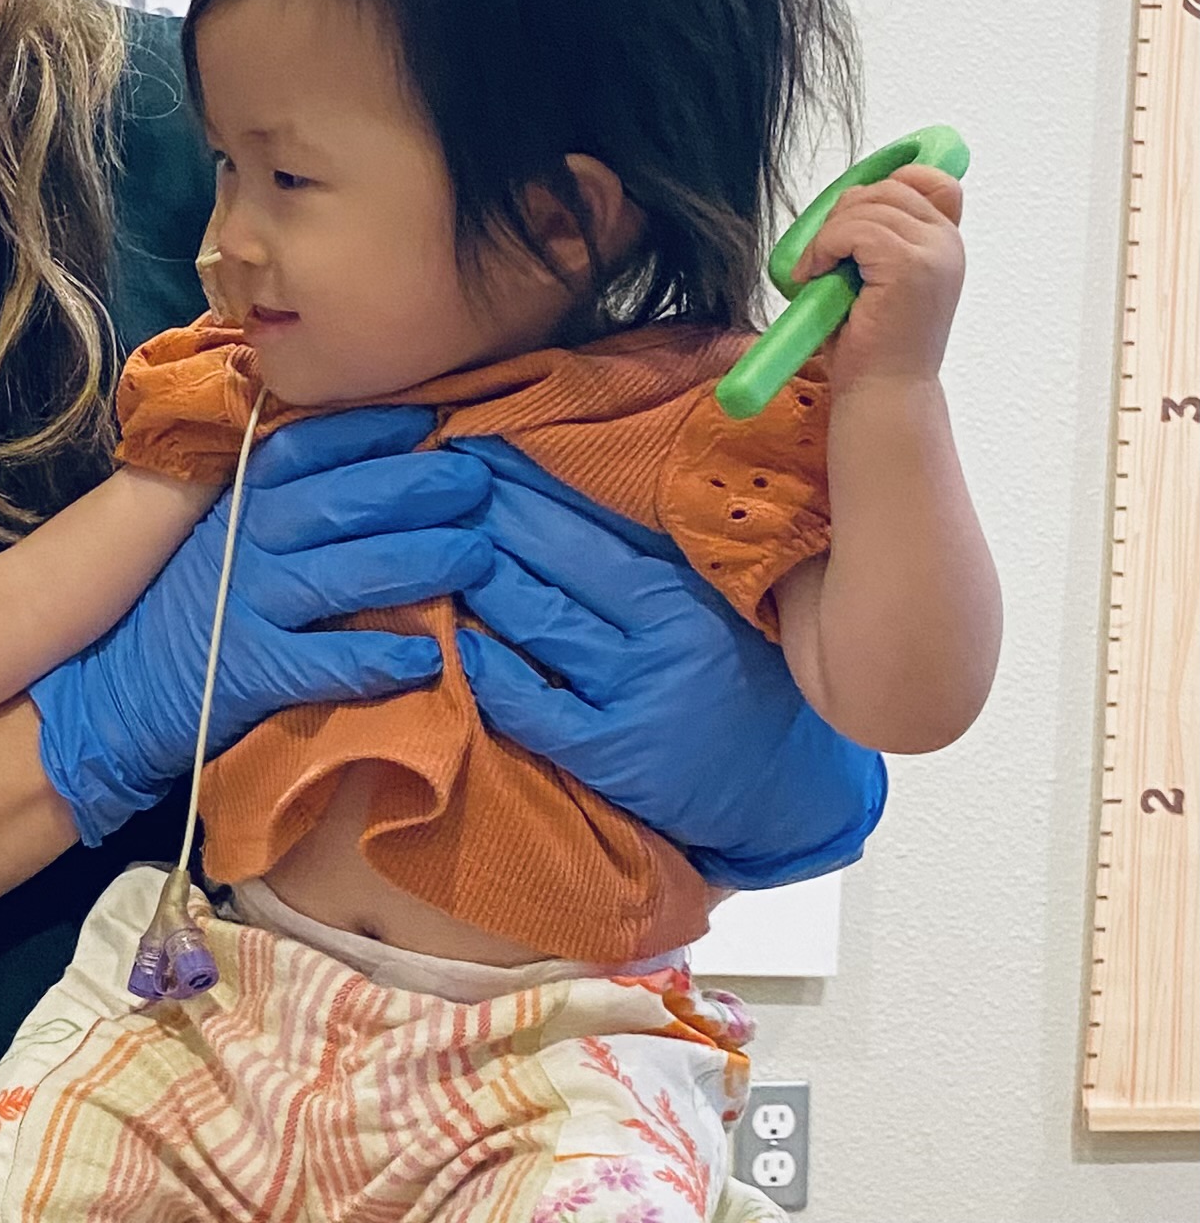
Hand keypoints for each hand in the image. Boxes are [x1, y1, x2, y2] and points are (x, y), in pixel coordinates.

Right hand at [32, 406, 497, 844]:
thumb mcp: (226, 533)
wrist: (114, 691)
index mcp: (241, 499)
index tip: (433, 415)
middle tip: (479, 479)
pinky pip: (322, 661)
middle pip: (338, 502)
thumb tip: (379, 453)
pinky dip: (374, 658)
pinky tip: (427, 659)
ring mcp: (243, 605)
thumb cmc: (190, 604)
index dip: (372, 429)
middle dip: (414, 486)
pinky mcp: (247, 671)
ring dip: (415, 562)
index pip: (308, 446)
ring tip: (477, 556)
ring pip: (341, 574)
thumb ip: (285, 498)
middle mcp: (242, 541)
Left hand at [450, 438, 885, 887]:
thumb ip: (654, 545)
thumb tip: (570, 467)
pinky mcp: (613, 755)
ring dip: (477, 576)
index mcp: (692, 580)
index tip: (477, 435)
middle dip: (488, 510)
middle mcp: (668, 630)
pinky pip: (533, 705)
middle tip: (435, 476)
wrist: (792, 788)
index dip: (528, 471)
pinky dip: (489, 670)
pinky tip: (456, 641)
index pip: (595, 508)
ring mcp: (638, 693)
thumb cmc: (743, 673)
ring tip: (431, 539)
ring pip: (537, 618)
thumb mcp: (715, 597)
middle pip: (556, 554)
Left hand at [789, 163, 964, 391]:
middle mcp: (947, 243)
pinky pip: (854, 230)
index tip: (850, 216)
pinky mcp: (909, 266)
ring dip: (826, 236)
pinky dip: (823, 248)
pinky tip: (814, 276)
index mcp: (945, 243)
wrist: (884, 391)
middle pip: (887, 188)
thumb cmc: (873, 342)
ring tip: (816, 272)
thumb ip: (879, 237)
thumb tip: (852, 196)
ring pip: (866, 206)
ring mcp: (933, 253)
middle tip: (823, 255)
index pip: (930, 179)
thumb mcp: (877, 277)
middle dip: (843, 213)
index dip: (886, 183)